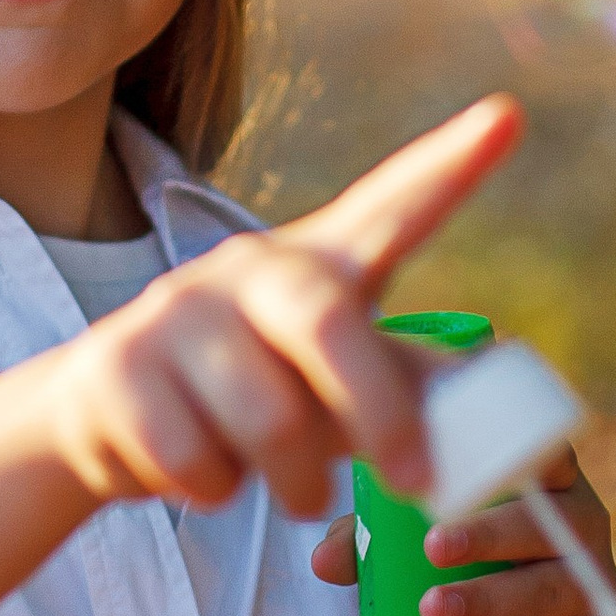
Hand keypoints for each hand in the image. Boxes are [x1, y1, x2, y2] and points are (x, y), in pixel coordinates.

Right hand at [40, 97, 522, 517]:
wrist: (107, 416)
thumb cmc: (255, 394)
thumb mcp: (337, 387)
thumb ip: (411, 393)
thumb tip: (508, 431)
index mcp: (317, 264)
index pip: (390, 205)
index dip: (450, 165)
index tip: (506, 118)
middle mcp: (248, 267)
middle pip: (327, 320)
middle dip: (379, 412)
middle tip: (413, 481)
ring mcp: (175, 309)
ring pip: (267, 416)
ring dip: (298, 481)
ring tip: (302, 496)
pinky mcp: (117, 364)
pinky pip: (194, 457)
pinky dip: (217, 490)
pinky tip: (206, 475)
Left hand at [310, 446, 614, 615]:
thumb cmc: (468, 567)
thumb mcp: (421, 544)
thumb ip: (375, 540)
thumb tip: (323, 559)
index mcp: (547, 482)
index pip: (548, 451)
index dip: (523, 449)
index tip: (481, 455)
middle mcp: (579, 524)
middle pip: (544, 523)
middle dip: (488, 533)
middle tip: (433, 547)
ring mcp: (590, 584)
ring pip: (550, 587)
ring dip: (490, 598)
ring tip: (434, 610)